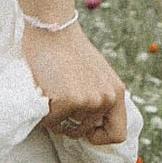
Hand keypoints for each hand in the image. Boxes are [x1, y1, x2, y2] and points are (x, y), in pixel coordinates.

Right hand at [22, 20, 129, 145]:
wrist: (52, 27)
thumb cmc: (67, 50)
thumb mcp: (96, 74)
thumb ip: (99, 96)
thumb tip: (93, 125)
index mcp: (116, 93)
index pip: (117, 134)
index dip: (98, 135)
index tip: (84, 127)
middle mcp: (107, 98)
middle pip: (86, 132)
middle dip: (70, 123)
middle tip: (59, 101)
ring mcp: (89, 100)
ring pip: (67, 129)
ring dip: (56, 118)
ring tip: (52, 94)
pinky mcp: (69, 100)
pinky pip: (52, 122)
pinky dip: (44, 113)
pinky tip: (44, 92)